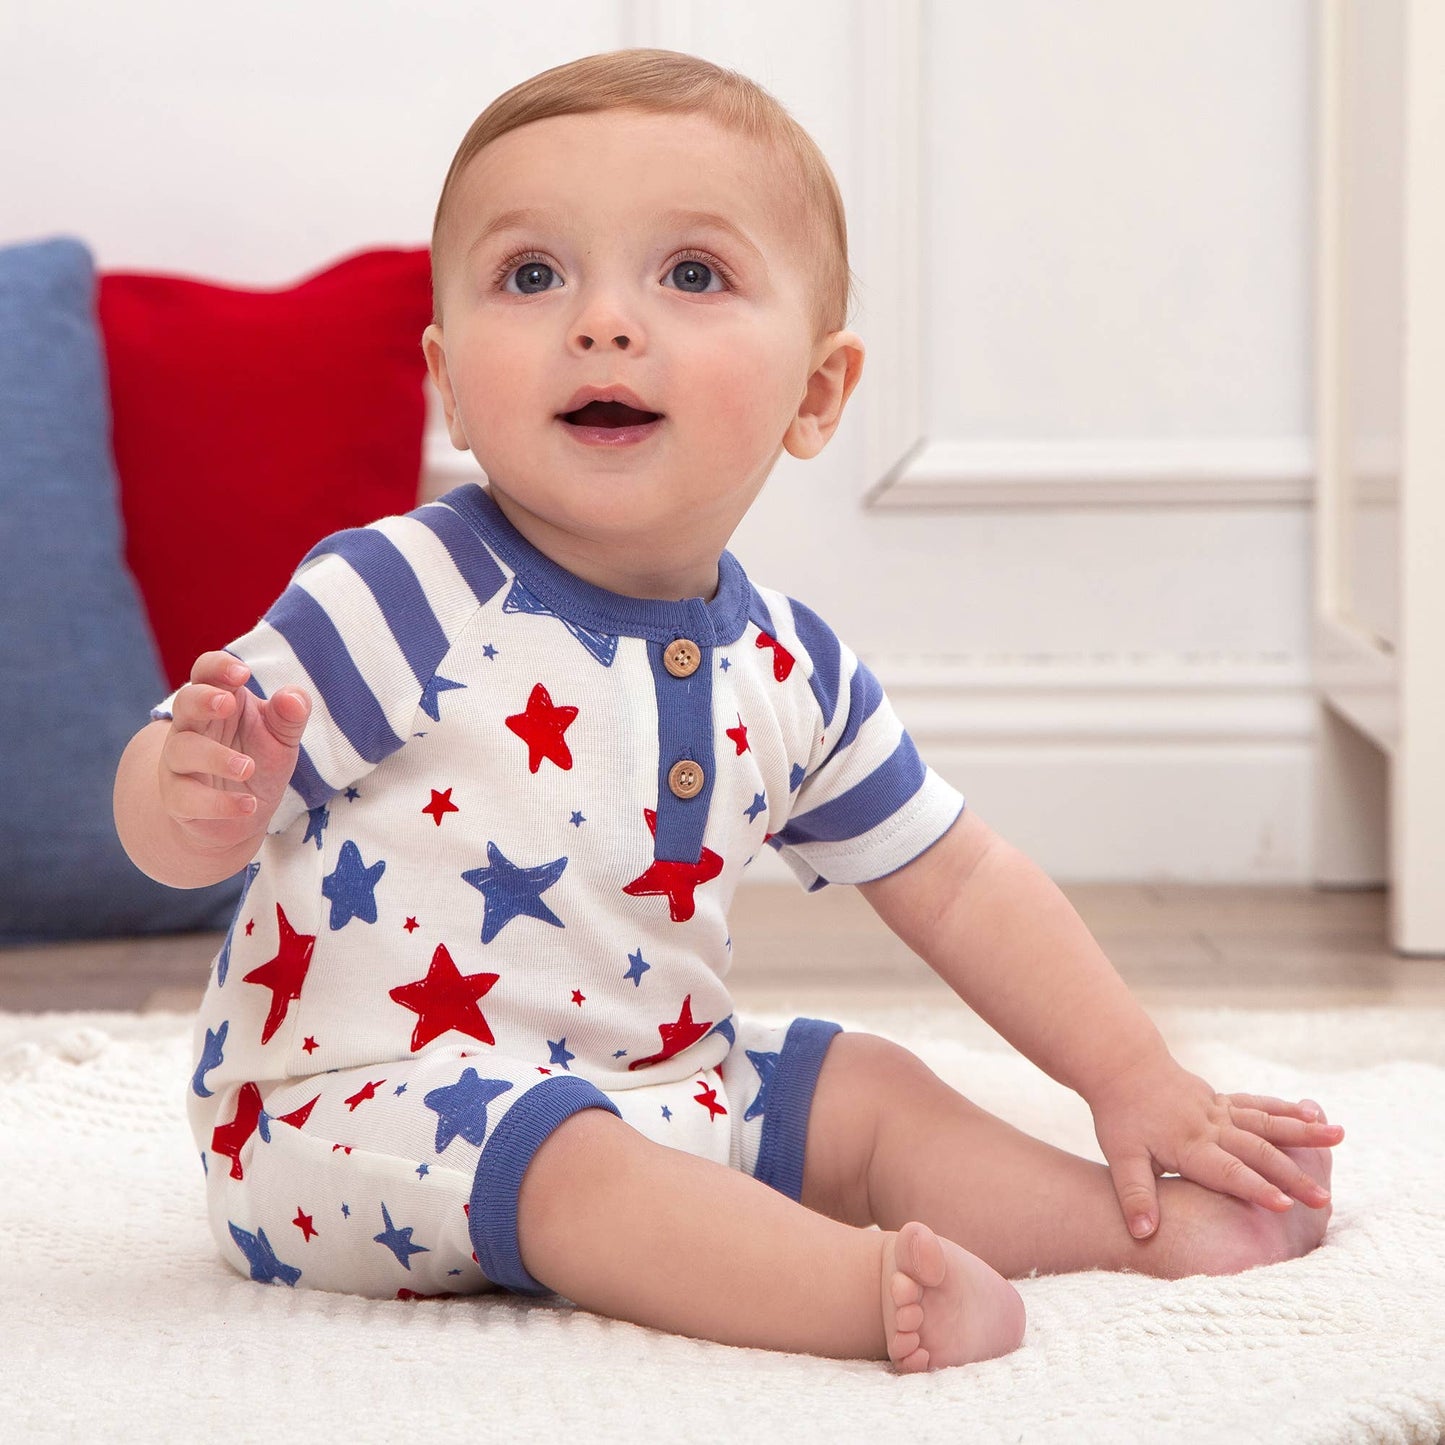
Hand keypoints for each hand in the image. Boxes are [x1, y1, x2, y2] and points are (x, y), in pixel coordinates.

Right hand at [158, 651, 310, 852]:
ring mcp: (179, 762)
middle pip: (185, 702)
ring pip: (182, 750)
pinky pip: (187, 797)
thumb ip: (290, 715)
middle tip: (227, 704)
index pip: (206, 671)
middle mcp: (192, 727)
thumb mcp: (282, 737)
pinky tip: (248, 805)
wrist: (241, 815)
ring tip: (248, 767)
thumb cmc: (259, 760)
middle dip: (203, 699)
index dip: (219, 666)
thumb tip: (293, 697)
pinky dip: (217, 803)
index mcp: (219, 701)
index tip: (242, 673)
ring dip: (215, 757)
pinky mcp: (177, 798)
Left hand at [1087, 1051, 1344, 1239]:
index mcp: (1187, 1144)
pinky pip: (1259, 1105)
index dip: (1255, 1189)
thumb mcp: (1120, 1156)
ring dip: (1303, 1132)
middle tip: (1324, 1199)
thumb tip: (1142, 1234)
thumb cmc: (1119, 1114)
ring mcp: (1218, 1109)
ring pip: (1267, 1122)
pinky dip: (1287, 1110)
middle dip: (1292, 1175)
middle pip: (1256, 1151)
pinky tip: (1314, 1114)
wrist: (1120, 1065)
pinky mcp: (1222, 1100)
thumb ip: (1134, 1194)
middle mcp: (1209, 1125)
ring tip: (1340, 1137)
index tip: (1285, 1207)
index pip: (1226, 1171)